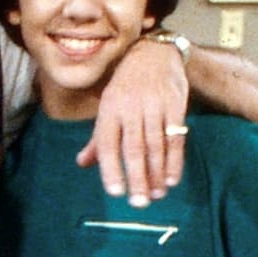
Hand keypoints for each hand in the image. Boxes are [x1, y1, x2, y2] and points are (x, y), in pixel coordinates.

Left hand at [77, 37, 187, 206]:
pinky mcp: (175, 105)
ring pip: (155, 145)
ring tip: (155, 195)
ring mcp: (153, 106)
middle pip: (133, 149)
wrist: (152, 53)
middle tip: (138, 203)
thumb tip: (82, 163)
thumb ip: (97, 138)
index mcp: (108, 110)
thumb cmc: (124, 86)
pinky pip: (175, 137)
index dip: (110, 168)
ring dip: (155, 173)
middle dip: (136, 178)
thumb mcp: (106, 106)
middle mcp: (129, 108)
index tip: (115, 192)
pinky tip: (171, 178)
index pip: (106, 143)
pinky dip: (174, 160)